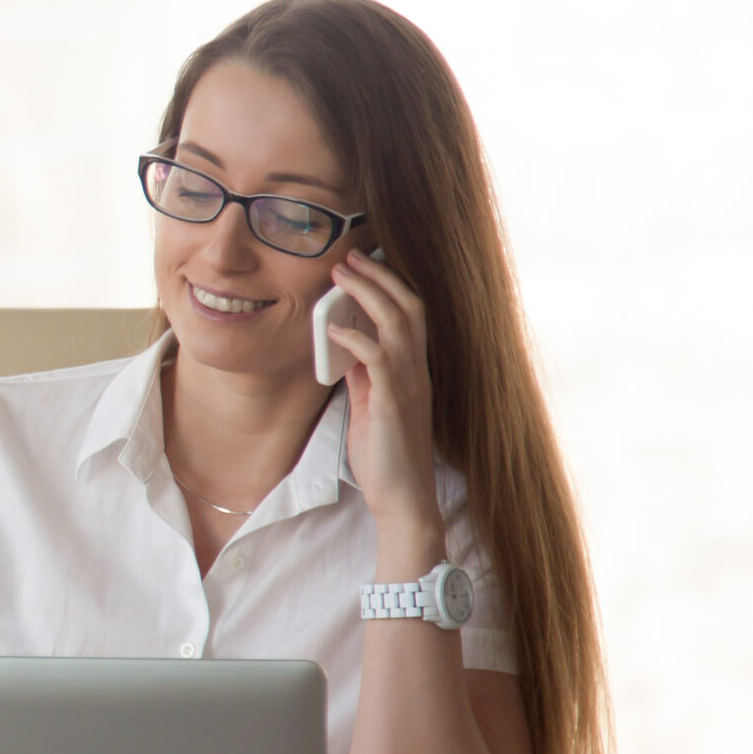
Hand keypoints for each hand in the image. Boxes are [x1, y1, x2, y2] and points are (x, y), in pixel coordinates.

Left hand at [323, 248, 444, 553]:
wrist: (402, 497)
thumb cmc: (384, 453)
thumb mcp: (371, 403)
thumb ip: (363, 374)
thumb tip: (345, 345)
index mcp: (413, 369)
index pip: (410, 313)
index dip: (389, 284)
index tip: (362, 264)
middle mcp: (417, 371)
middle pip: (408, 307)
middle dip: (380, 276)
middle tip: (350, 256)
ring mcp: (409, 385)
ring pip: (398, 323)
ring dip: (368, 295)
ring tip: (341, 276)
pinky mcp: (393, 403)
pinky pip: (379, 359)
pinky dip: (356, 339)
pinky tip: (335, 330)